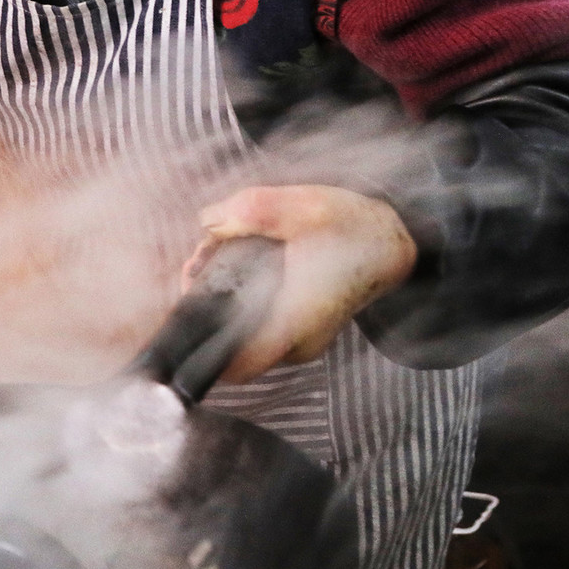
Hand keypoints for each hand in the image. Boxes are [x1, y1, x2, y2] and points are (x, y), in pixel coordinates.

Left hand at [194, 184, 416, 383]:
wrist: (392, 243)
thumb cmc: (355, 228)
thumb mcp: (307, 206)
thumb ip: (254, 210)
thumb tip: (209, 221)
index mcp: (297, 319)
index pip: (237, 362)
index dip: (199, 353)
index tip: (176, 325)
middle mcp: (296, 343)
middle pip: (230, 342)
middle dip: (204, 303)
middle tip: (204, 257)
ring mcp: (297, 342)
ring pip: (240, 333)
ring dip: (220, 297)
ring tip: (220, 251)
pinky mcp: (297, 332)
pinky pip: (255, 326)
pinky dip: (238, 299)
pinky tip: (240, 262)